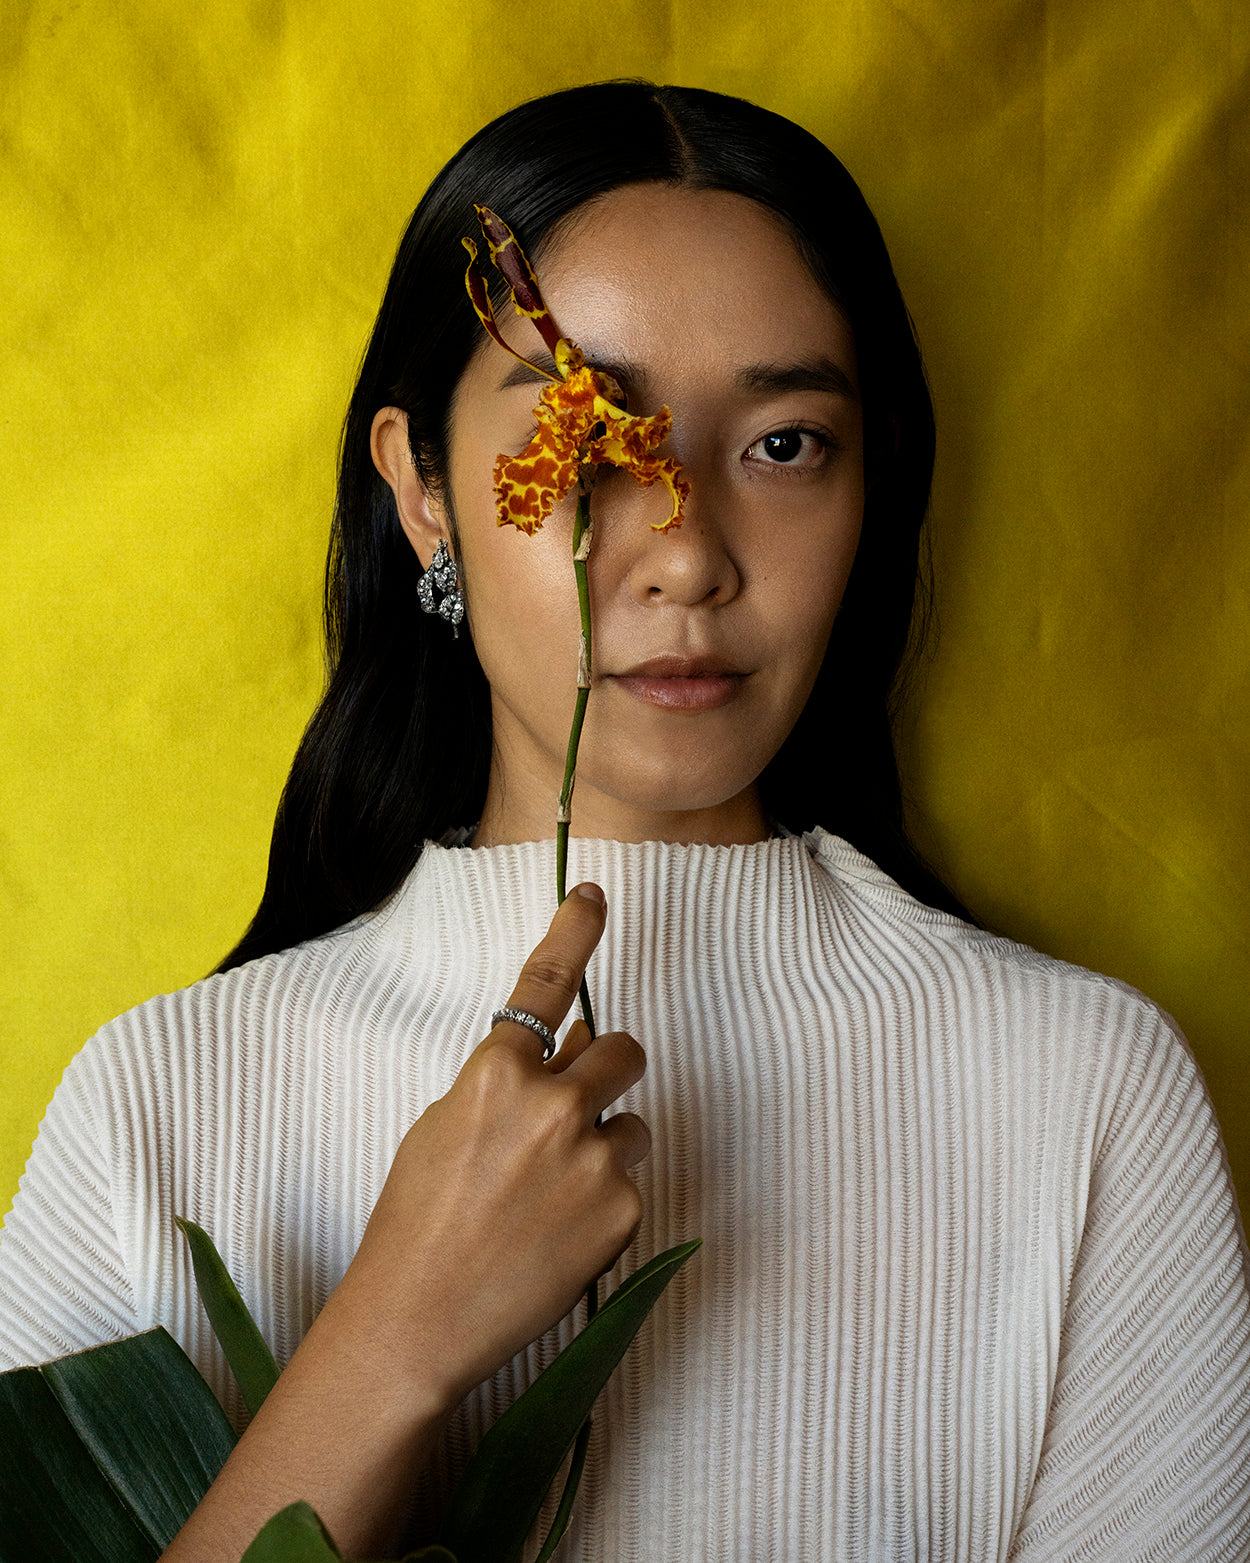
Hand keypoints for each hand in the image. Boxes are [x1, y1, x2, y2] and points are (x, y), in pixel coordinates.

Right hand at [329, 881, 648, 1410]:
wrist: (418, 1319)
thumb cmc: (417, 1220)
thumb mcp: (445, 1127)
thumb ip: (510, 1081)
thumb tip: (574, 1043)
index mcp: (497, 1074)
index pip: (546, 982)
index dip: (574, 929)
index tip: (593, 893)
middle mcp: (554, 1105)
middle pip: (623, 1050)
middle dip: (609, 1069)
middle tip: (581, 1107)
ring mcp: (594, 1159)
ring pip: (633, 1122)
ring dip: (607, 1142)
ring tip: (553, 1195)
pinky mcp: (622, 1210)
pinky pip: (630, 1183)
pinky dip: (603, 1202)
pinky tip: (557, 1235)